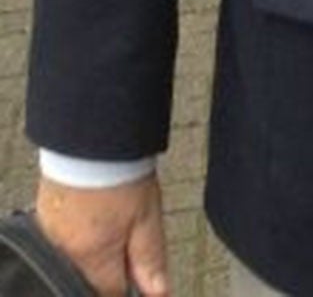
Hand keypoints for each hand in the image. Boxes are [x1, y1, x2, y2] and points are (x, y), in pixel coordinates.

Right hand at [35, 173, 169, 296]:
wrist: (93, 140)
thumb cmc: (121, 177)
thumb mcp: (147, 220)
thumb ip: (150, 260)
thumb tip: (158, 293)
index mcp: (91, 258)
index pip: (110, 293)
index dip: (129, 288)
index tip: (142, 279)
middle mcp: (65, 253)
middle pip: (92, 278)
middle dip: (113, 268)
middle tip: (130, 238)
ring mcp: (51, 235)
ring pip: (78, 260)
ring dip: (99, 250)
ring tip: (115, 219)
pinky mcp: (45, 218)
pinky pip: (64, 241)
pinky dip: (83, 235)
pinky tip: (98, 215)